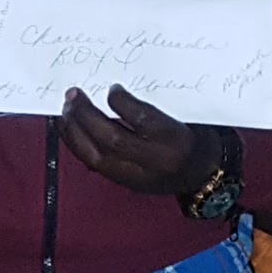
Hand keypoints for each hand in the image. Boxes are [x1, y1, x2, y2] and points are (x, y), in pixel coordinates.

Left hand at [61, 86, 222, 198]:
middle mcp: (156, 161)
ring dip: (75, 133)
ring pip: (98, 158)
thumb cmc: (195, 136)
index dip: (120, 102)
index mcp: (175, 139)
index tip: (111, 87)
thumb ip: (154, 104)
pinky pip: (97, 167)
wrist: (206, 173)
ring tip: (65, 112)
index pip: (141, 119)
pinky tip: (70, 131)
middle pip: (112, 140)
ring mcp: (140, 177)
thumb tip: (116, 88)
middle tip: (73, 96)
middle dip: (86, 116)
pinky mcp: (129, 185)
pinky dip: (79, 147)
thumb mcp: (185, 114)